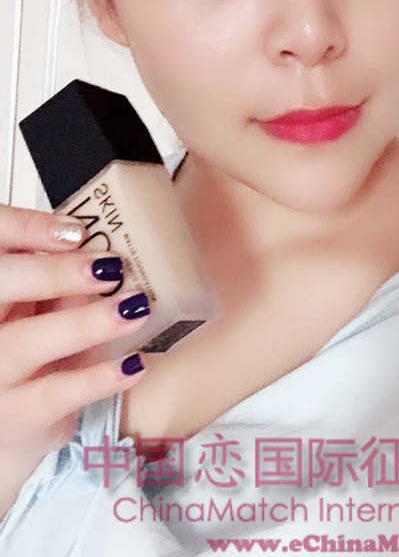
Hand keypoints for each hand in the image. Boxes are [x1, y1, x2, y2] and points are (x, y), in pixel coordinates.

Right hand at [0, 202, 150, 456]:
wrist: (9, 420)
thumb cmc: (28, 345)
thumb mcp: (38, 305)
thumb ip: (59, 276)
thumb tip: (108, 249)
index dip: (27, 229)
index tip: (77, 232)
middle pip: (1, 284)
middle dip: (56, 273)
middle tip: (110, 268)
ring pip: (28, 342)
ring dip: (86, 322)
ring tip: (134, 308)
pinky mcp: (14, 415)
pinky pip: (56, 394)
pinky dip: (99, 378)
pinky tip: (135, 363)